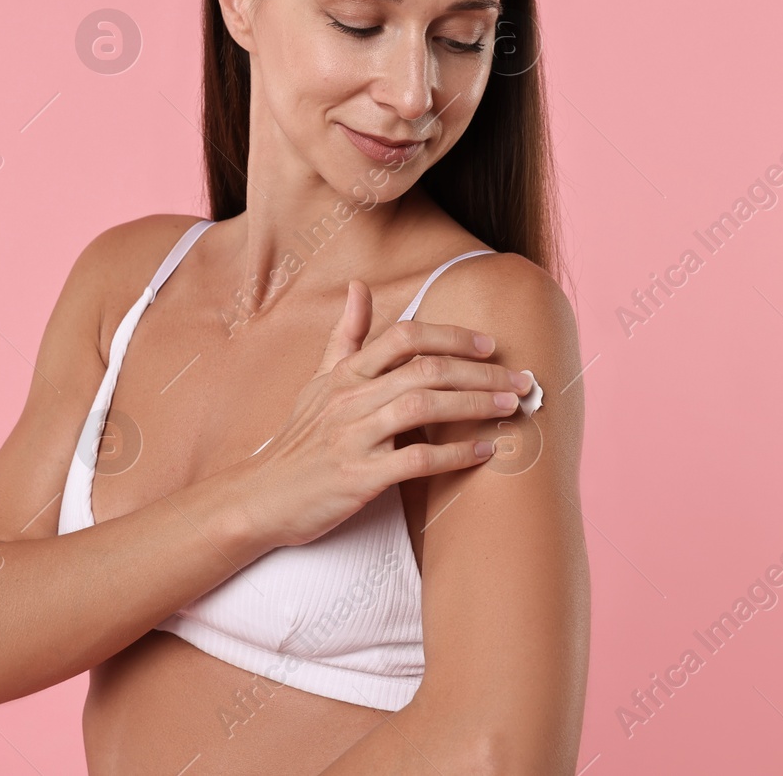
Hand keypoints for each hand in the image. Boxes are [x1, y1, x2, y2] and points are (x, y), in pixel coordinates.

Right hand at [233, 279, 532, 547]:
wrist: (262, 497)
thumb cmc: (299, 440)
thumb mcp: (318, 380)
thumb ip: (345, 335)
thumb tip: (360, 286)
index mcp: (345, 374)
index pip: (404, 337)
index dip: (452, 336)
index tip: (489, 345)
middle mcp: (350, 398)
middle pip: (426, 370)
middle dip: (481, 372)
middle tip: (520, 378)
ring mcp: (354, 437)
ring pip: (424, 407)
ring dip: (475, 405)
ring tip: (510, 407)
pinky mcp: (359, 477)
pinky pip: (416, 459)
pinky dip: (455, 454)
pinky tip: (483, 450)